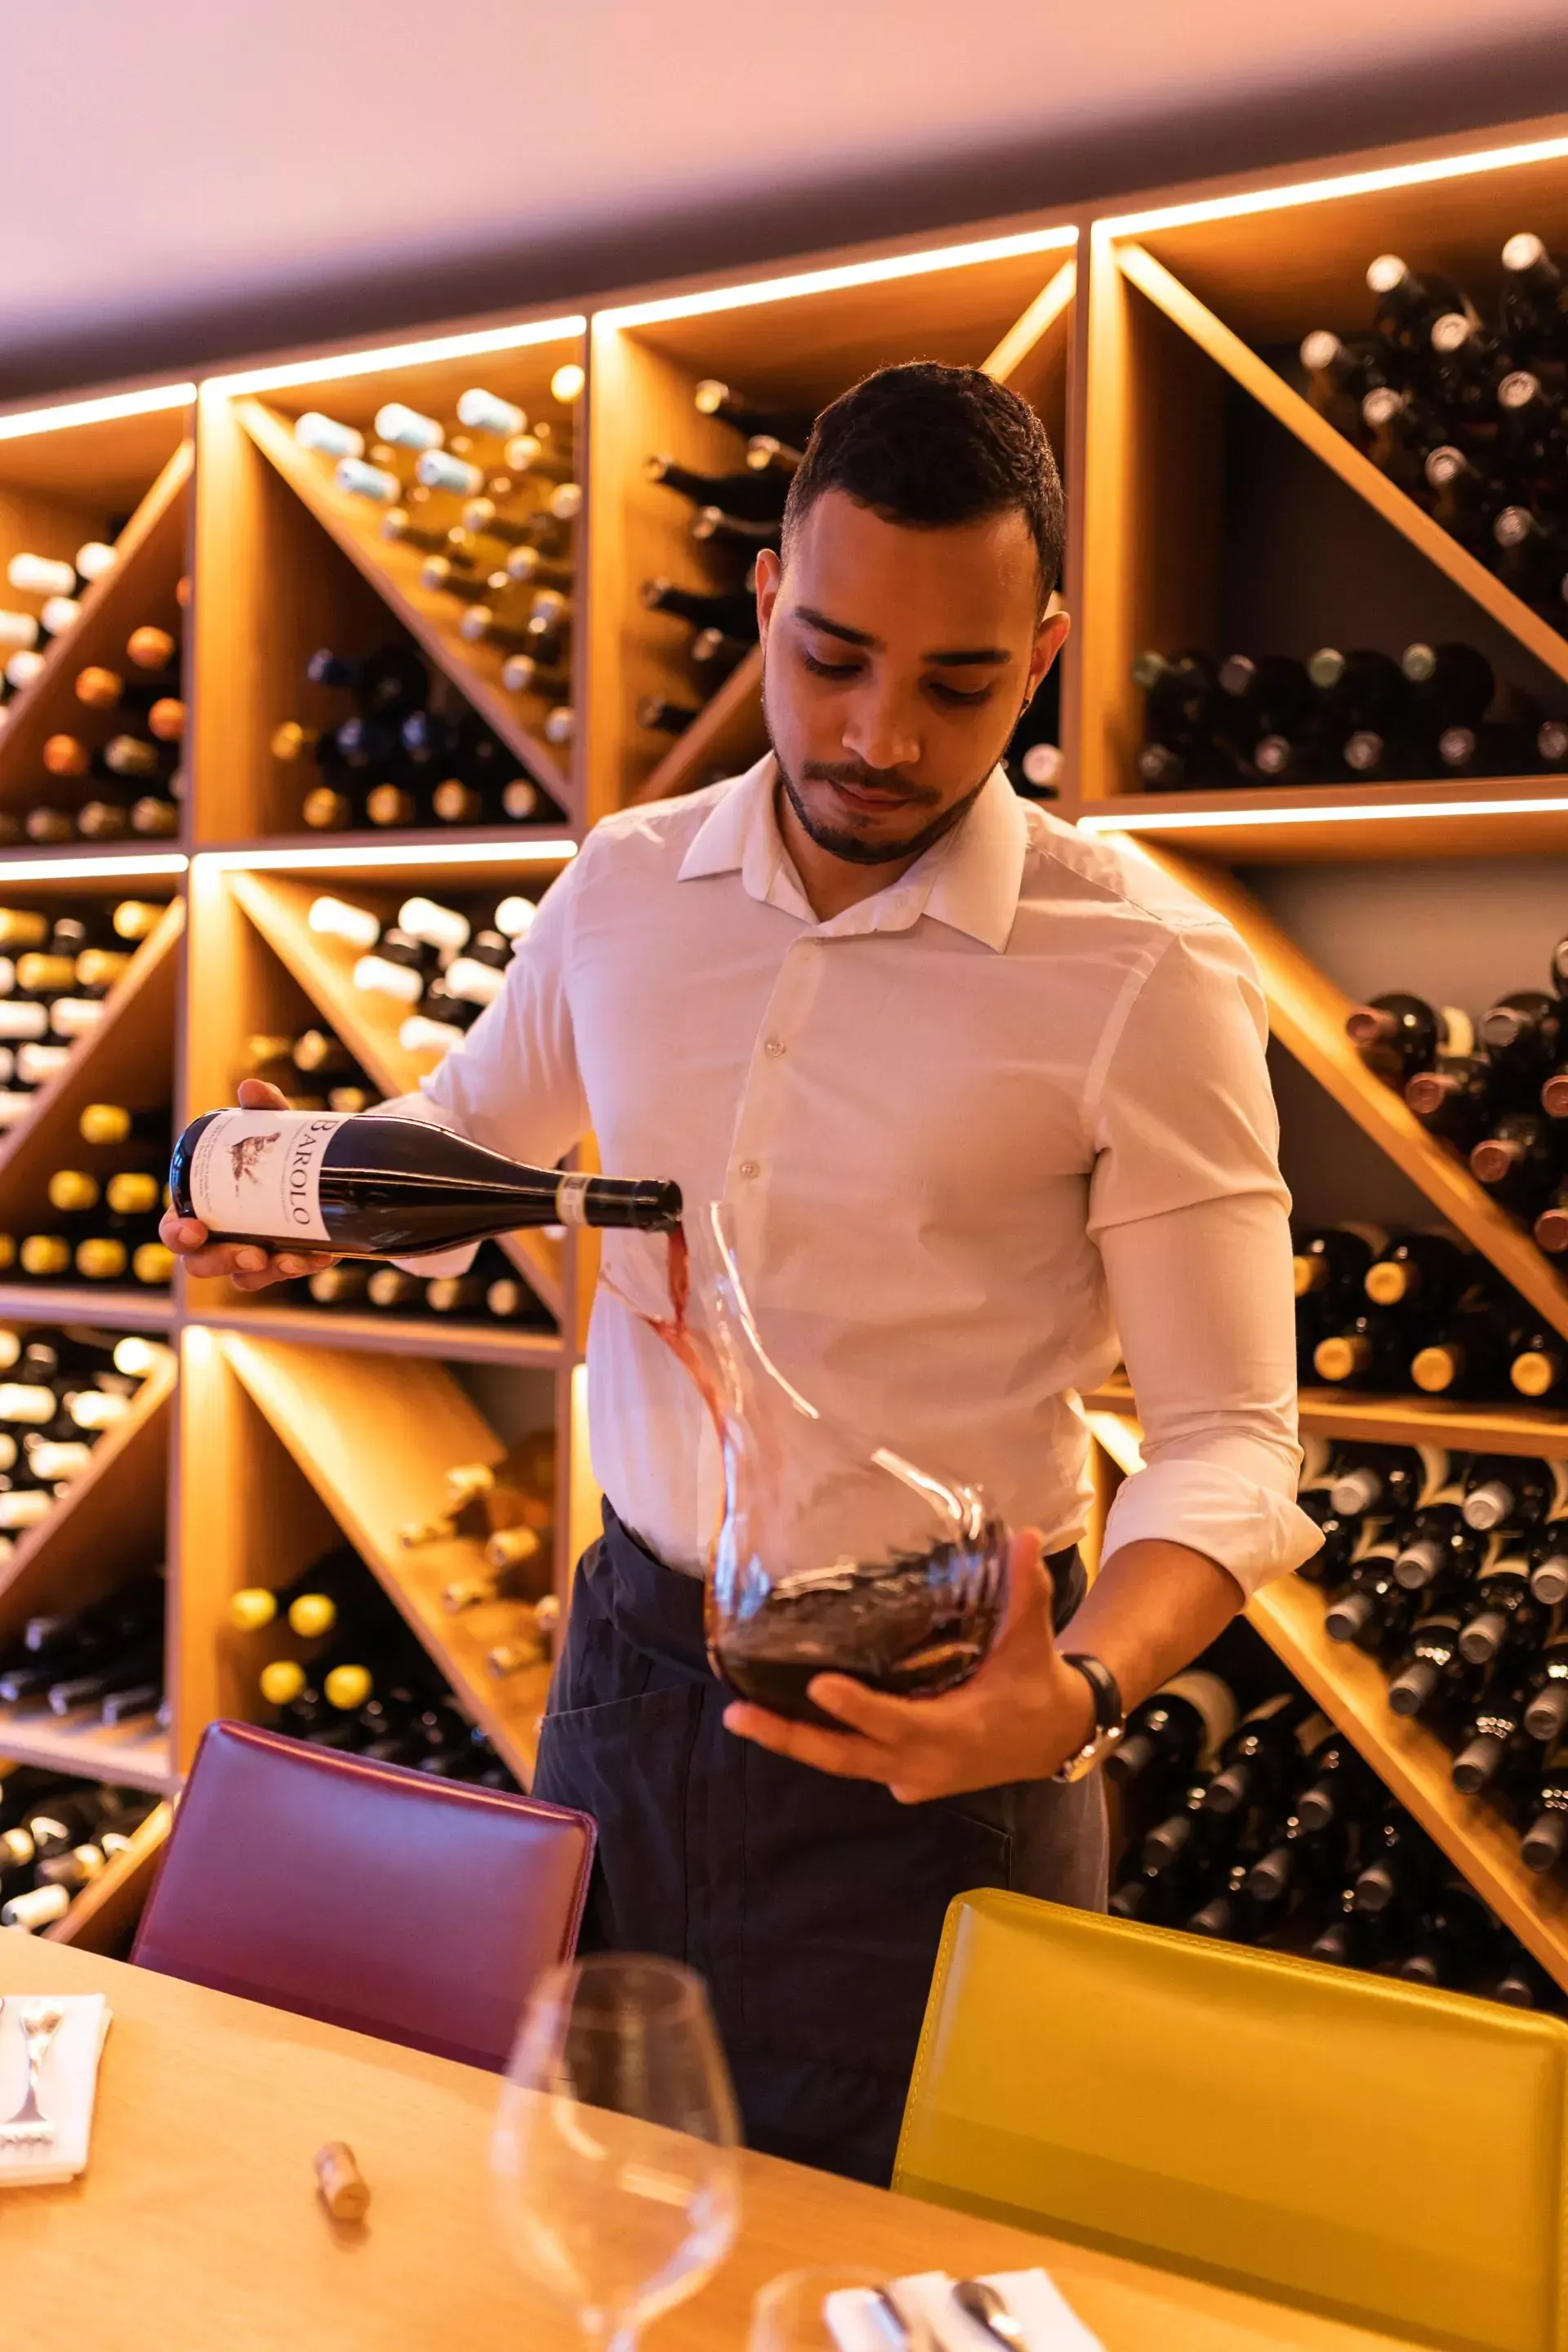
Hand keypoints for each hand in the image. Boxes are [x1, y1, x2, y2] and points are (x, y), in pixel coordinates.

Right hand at [158, 1079, 339, 1290]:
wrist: (317, 1165)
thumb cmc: (275, 1146)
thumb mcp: (272, 1125)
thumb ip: (262, 1106)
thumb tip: (251, 1086)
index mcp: (198, 1206)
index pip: (174, 1231)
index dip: (178, 1235)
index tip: (197, 1230)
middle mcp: (218, 1237)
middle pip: (202, 1265)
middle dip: (224, 1262)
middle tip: (255, 1255)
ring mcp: (250, 1254)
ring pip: (245, 1278)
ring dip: (269, 1273)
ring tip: (295, 1258)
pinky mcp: (282, 1262)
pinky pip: (284, 1274)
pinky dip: (302, 1266)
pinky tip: (322, 1255)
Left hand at [722, 1527, 1096, 1801]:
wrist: (1054, 1738)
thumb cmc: (1037, 1683)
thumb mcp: (1033, 1639)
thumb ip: (1024, 1590)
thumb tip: (1020, 1534)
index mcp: (958, 1731)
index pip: (898, 1723)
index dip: (859, 1708)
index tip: (818, 1685)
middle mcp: (927, 1763)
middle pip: (849, 1756)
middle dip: (792, 1738)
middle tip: (738, 1716)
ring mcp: (912, 1776)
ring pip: (845, 1762)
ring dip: (795, 1741)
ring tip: (741, 1716)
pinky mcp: (904, 1775)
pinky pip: (857, 1761)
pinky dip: (823, 1741)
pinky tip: (782, 1714)